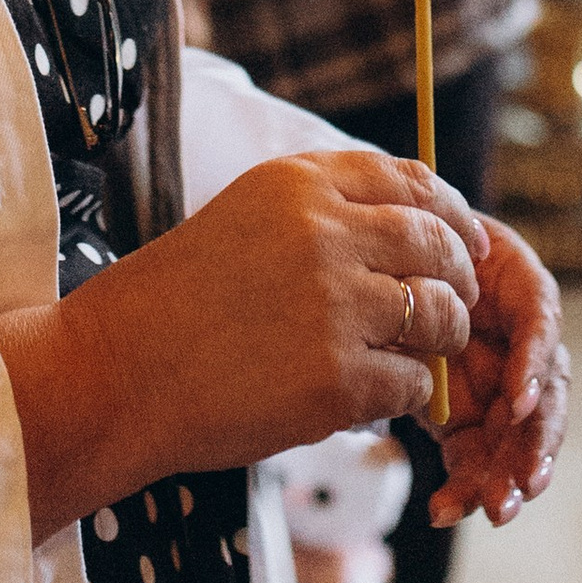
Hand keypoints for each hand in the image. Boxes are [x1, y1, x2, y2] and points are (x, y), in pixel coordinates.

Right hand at [0, 150, 485, 543]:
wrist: (116, 374)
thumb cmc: (174, 303)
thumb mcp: (245, 220)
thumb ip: (321, 215)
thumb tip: (413, 226)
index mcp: (298, 185)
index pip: (409, 181)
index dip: (450, 213)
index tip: (466, 242)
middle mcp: (324, 233)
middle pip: (436, 244)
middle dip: (461, 277)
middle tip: (458, 306)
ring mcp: (335, 306)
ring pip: (439, 315)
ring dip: (441, 340)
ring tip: (418, 356)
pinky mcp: (339, 379)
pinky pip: (412, 384)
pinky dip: (406, 396)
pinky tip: (377, 401)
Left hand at [423, 218, 566, 531]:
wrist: (404, 271)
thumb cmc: (431, 244)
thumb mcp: (444, 235)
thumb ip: (449, 253)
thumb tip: (456, 272)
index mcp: (523, 297)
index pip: (539, 329)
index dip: (532, 366)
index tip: (517, 402)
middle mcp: (523, 352)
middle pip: (543, 402)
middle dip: (535, 446)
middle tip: (524, 482)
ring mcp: (501, 393)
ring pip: (516, 443)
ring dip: (509, 479)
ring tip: (496, 511)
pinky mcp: (472, 424)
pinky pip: (474, 462)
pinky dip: (462, 489)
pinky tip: (442, 511)